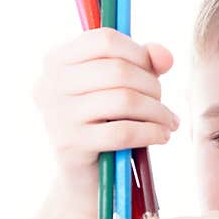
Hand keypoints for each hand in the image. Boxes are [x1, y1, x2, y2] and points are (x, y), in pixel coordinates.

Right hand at [32, 27, 180, 214]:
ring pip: (124, 100)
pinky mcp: (70, 145)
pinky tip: (162, 136)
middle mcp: (50, 84)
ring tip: (168, 121)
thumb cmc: (107, 125)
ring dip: (157, 111)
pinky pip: (123, 131)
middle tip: (163, 105)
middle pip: (118, 70)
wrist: (87, 179)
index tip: (154, 73)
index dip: (138, 53)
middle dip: (152, 87)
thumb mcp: (124, 88)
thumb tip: (164, 56)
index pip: (104, 39)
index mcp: (56, 61)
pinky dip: (151, 132)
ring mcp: (56, 115)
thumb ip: (145, 63)